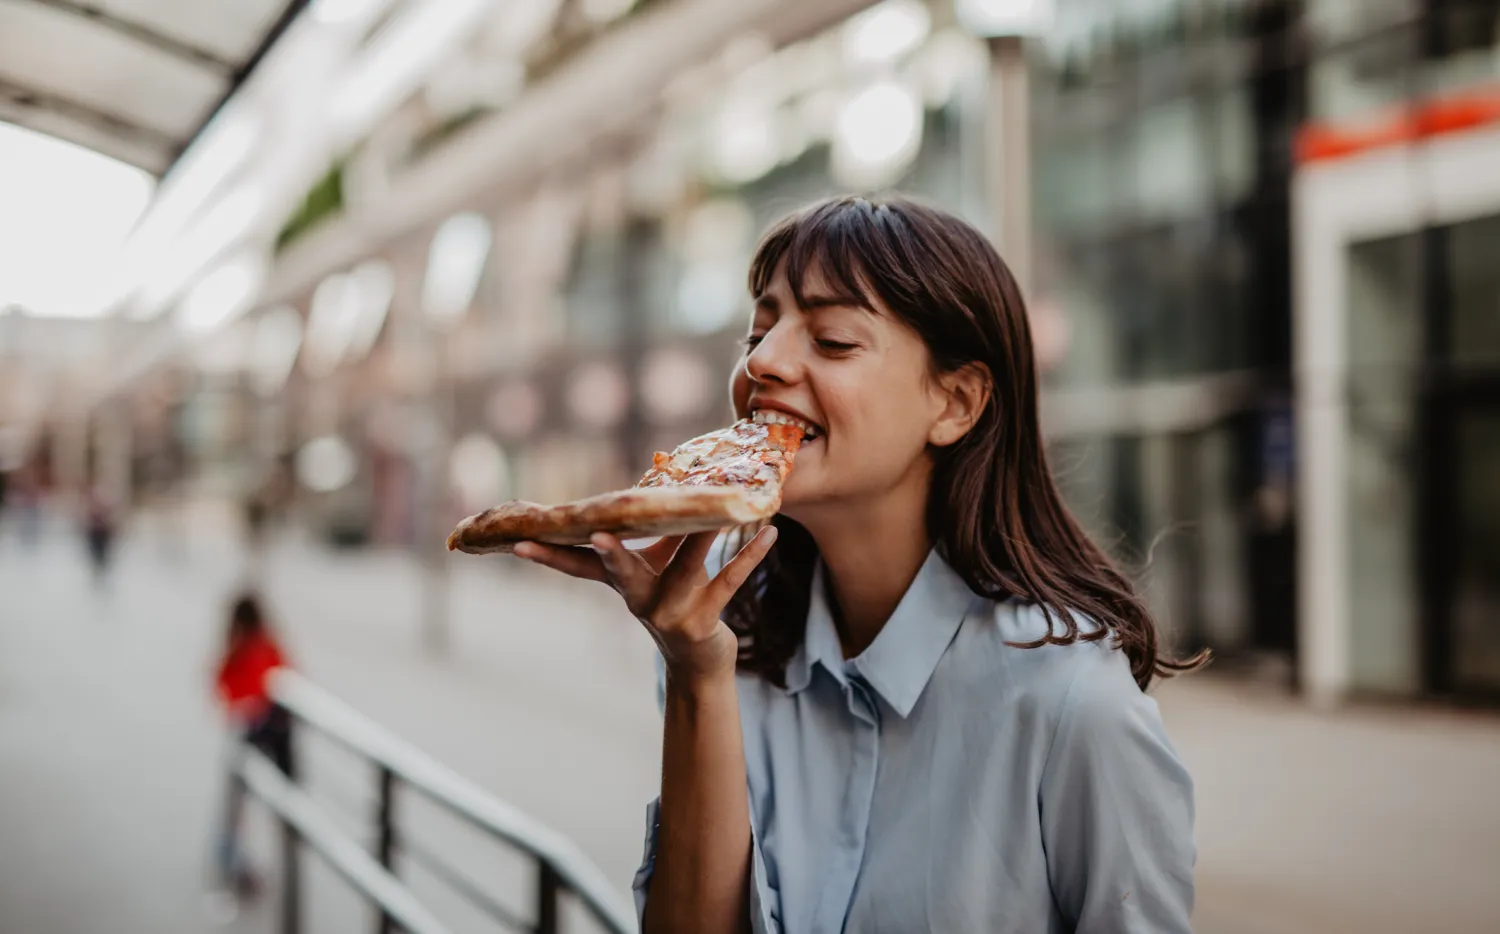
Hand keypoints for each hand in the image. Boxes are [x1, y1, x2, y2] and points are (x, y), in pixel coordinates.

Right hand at [513, 528, 776, 681]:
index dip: (548, 556)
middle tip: (597, 534)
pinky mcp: (702, 621)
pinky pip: (728, 582)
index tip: (519, 542)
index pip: (577, 567)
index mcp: (621, 584)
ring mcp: (670, 613)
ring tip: (719, 509)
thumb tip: (661, 471)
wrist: (699, 661)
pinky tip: (768, 534)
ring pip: (685, 566)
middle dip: (609, 552)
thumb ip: (655, 530)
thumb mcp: (656, 566)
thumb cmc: (675, 599)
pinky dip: (750, 556)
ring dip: (703, 535)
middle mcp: (639, 599)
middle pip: (620, 571)